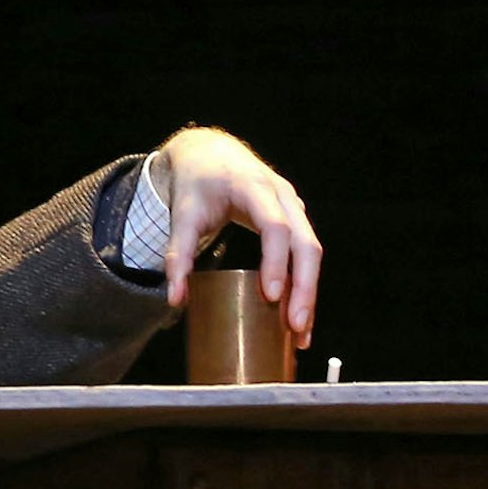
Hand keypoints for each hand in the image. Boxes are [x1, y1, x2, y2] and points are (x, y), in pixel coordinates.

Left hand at [154, 126, 321, 341]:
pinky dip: (305, 284)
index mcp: (253, 187)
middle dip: (304, 286)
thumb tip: (175, 300)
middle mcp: (282, 195)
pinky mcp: (295, 219)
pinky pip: (307, 254)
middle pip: (305, 243)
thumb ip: (178, 255)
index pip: (275, 226)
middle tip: (296, 327)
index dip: (276, 261)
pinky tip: (299, 316)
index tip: (271, 296)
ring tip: (301, 334)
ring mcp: (293, 206)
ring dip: (309, 292)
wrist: (210, 154)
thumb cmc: (197, 183)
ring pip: (312, 251)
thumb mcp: (182, 215)